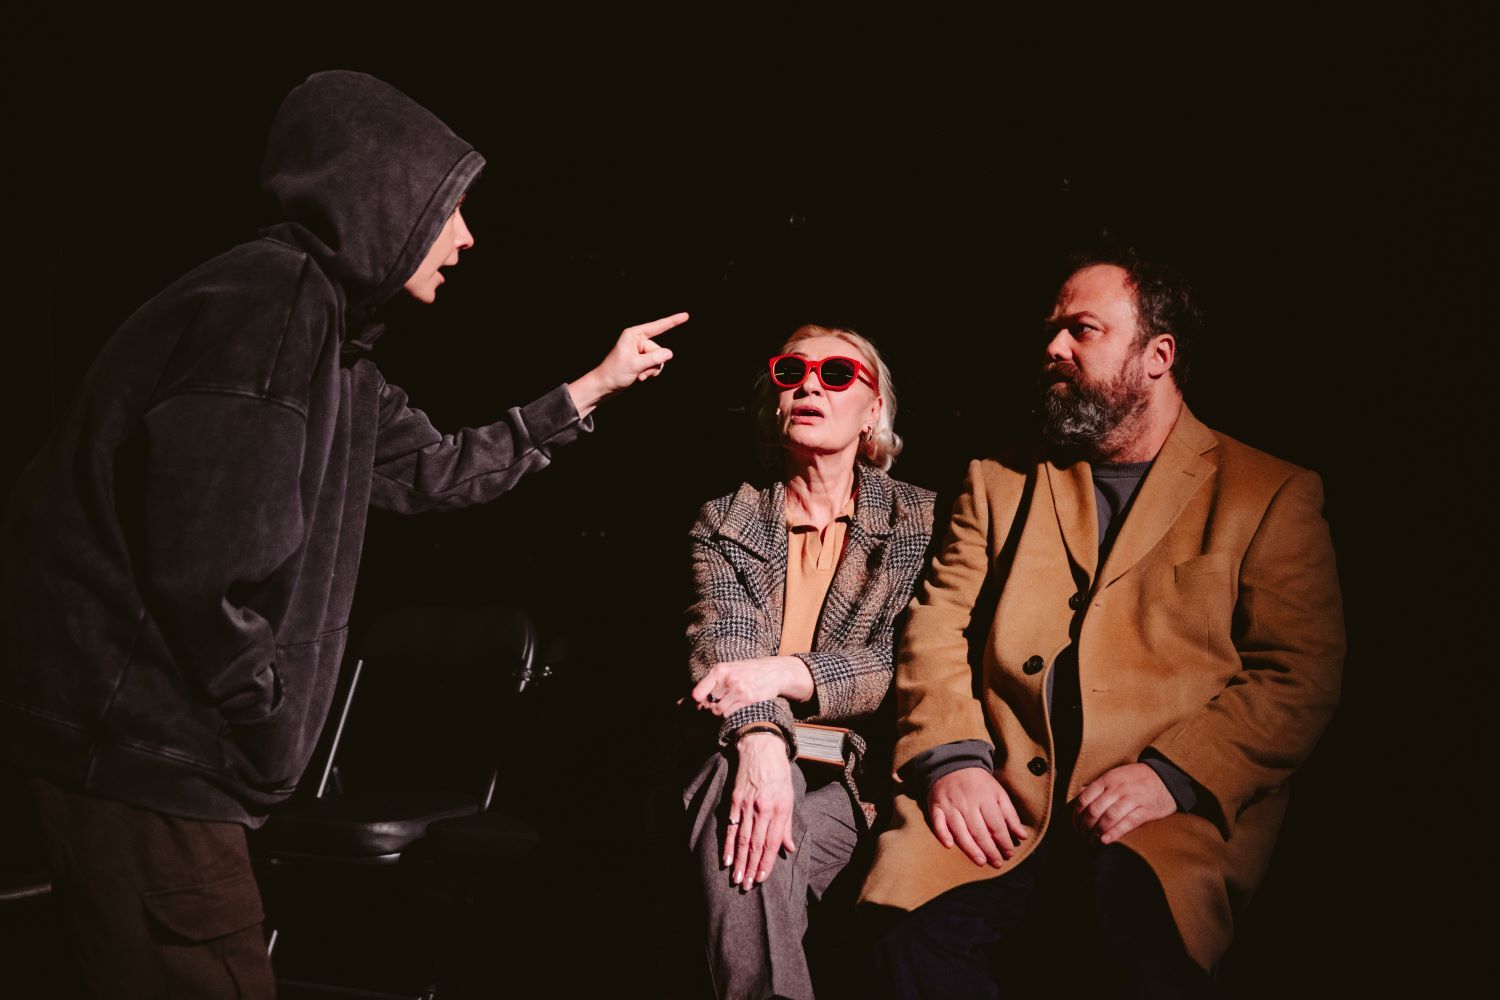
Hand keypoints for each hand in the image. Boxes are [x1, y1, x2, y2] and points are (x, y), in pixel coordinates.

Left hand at [567, 312, 688, 416]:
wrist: (604, 386)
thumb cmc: (614, 373)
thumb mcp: (635, 365)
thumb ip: (653, 358)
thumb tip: (669, 353)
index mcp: (633, 335)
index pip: (657, 327)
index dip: (673, 321)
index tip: (686, 315)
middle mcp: (637, 341)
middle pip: (659, 349)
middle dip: (653, 363)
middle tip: (640, 371)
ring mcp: (640, 351)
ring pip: (659, 359)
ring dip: (652, 370)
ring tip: (639, 376)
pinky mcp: (641, 361)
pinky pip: (655, 365)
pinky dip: (650, 373)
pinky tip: (640, 378)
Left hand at [688, 656, 814, 715]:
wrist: (773, 672)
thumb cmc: (745, 672)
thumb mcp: (724, 672)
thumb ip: (704, 686)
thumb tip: (679, 704)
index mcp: (719, 670)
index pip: (697, 693)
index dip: (694, 705)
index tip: (696, 708)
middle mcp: (728, 679)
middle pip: (707, 705)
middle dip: (705, 712)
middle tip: (707, 715)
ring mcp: (739, 690)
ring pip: (718, 713)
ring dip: (717, 716)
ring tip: (722, 712)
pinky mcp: (749, 700)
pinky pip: (731, 715)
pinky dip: (728, 718)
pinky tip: (732, 713)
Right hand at [725, 732, 797, 888]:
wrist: (762, 749)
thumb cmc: (779, 775)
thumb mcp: (789, 799)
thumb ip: (786, 826)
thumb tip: (788, 849)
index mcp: (779, 810)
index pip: (772, 843)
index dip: (765, 863)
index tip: (760, 879)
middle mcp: (763, 810)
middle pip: (755, 844)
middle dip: (750, 868)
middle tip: (745, 886)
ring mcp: (747, 805)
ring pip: (741, 839)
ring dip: (738, 861)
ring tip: (735, 878)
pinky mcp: (734, 801)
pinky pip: (730, 826)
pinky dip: (727, 843)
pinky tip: (726, 858)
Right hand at [926, 767, 1027, 867]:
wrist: (953, 764)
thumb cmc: (979, 783)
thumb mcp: (998, 793)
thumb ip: (1010, 815)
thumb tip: (1022, 836)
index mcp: (985, 798)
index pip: (996, 825)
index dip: (1004, 841)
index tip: (1009, 853)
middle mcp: (967, 803)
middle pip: (979, 831)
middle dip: (990, 850)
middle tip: (997, 863)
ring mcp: (950, 805)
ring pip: (960, 830)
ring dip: (970, 848)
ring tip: (981, 861)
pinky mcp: (936, 806)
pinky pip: (937, 822)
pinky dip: (943, 834)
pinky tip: (949, 845)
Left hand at [1072, 763, 1175, 845]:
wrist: (1165, 777)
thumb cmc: (1136, 779)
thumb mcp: (1115, 775)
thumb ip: (1098, 786)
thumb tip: (1079, 795)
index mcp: (1107, 780)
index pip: (1084, 799)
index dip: (1076, 816)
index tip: (1075, 826)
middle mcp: (1118, 789)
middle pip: (1094, 810)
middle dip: (1085, 827)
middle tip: (1082, 837)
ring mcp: (1132, 799)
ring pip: (1108, 817)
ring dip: (1097, 833)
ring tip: (1092, 842)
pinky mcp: (1146, 810)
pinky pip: (1127, 823)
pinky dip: (1114, 833)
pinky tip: (1105, 841)